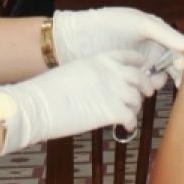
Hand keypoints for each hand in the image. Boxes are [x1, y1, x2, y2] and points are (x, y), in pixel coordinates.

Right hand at [0, 50, 160, 154]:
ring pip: (137, 98)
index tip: (142, 67)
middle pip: (139, 77)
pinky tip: (126, 127)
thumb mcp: (74, 72)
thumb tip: (101, 86)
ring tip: (129, 113)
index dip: (138, 62)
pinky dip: (131, 123)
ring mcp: (113, 90)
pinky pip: (131, 117)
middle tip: (145, 93)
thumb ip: (93, 75)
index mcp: (99, 60)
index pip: (127, 56)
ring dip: (135, 107)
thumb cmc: (47, 91)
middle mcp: (110, 72)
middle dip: (145, 85)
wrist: (38, 106)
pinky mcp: (112, 111)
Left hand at [53, 7, 183, 81]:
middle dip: (175, 74)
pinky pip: (140, 89)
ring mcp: (137, 67)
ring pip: (156, 80)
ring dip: (157, 84)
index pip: (177, 48)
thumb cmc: (108, 24)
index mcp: (155, 34)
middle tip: (174, 81)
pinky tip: (141, 91)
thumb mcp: (139, 23)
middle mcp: (149, 51)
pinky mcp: (125, 80)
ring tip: (149, 84)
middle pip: (171, 66)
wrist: (75, 38)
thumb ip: (165, 34)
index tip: (181, 67)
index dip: (183, 58)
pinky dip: (144, 91)